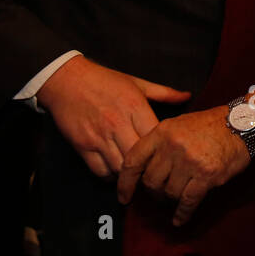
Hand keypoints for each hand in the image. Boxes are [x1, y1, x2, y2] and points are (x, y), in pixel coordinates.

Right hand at [36, 55, 191, 177]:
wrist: (67, 79)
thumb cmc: (105, 81)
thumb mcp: (137, 83)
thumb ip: (164, 93)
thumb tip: (187, 96)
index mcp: (135, 107)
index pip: (156, 137)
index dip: (165, 150)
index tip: (170, 157)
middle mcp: (118, 124)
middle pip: (140, 158)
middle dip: (150, 168)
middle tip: (156, 173)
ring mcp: (99, 137)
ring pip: (121, 168)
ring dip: (130, 175)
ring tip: (138, 174)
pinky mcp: (83, 146)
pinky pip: (100, 171)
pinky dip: (110, 176)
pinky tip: (117, 171)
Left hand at [118, 107, 250, 225]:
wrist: (242, 124)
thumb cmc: (210, 125)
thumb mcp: (178, 124)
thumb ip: (159, 143)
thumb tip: (143, 169)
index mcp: (162, 132)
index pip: (133, 161)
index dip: (125, 183)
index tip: (124, 197)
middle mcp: (173, 146)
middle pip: (150, 181)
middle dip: (153, 192)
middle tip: (159, 194)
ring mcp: (190, 162)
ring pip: (169, 193)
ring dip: (171, 199)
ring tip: (176, 198)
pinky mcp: (207, 176)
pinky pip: (188, 201)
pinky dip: (182, 214)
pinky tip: (179, 220)